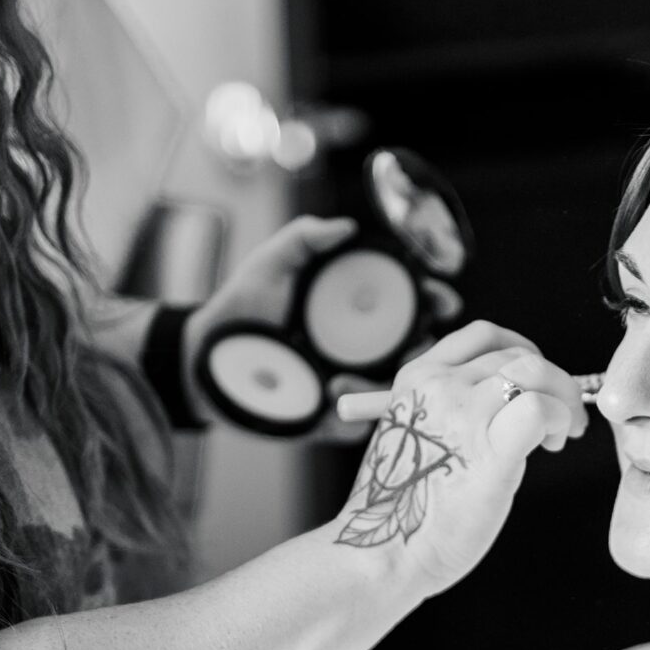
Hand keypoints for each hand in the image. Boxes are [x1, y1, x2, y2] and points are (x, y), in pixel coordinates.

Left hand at [180, 216, 460, 437]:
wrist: (206, 360)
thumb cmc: (240, 310)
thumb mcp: (270, 265)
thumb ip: (305, 238)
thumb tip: (346, 227)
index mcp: (355, 311)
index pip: (409, 303)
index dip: (433, 299)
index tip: (443, 298)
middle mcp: (361, 347)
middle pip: (417, 349)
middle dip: (431, 348)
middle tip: (423, 343)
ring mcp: (350, 383)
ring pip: (395, 389)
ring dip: (389, 381)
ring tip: (347, 375)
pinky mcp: (333, 418)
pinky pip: (361, 422)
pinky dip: (355, 409)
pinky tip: (331, 391)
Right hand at [331, 320, 586, 594]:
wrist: (381, 552)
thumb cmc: (405, 511)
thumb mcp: (420, 439)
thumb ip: (456, 414)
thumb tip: (513, 408)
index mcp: (417, 380)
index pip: (483, 337)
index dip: (522, 352)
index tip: (535, 383)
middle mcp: (439, 386)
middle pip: (516, 355)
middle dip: (552, 381)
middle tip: (562, 418)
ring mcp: (464, 414)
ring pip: (534, 373)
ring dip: (562, 398)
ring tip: (560, 434)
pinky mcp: (490, 451)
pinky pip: (540, 409)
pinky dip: (560, 418)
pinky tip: (555, 442)